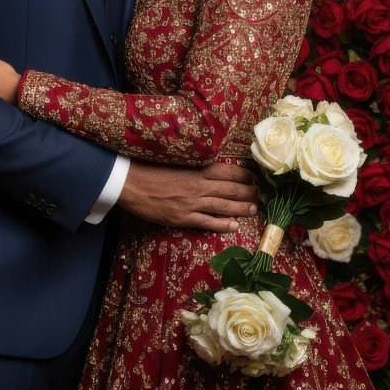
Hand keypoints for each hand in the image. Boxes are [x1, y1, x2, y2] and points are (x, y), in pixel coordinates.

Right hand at [118, 161, 258, 232]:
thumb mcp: (175, 163)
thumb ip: (193, 167)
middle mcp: (198, 186)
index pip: (227, 172)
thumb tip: (209, 168)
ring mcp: (191, 203)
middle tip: (259, 195)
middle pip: (230, 189)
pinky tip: (234, 226)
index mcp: (196, 170)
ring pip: (223, 206)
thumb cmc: (150, 169)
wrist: (130, 183)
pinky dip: (222, 224)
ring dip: (241, 208)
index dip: (243, 176)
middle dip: (247, 192)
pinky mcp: (183, 217)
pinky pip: (207, 222)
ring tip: (253, 209)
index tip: (253, 178)